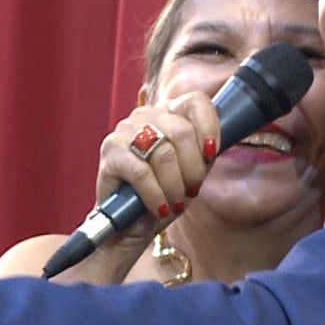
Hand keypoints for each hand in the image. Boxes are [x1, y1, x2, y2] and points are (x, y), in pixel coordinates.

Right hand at [95, 92, 219, 242]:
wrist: (128, 222)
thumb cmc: (163, 193)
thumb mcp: (192, 170)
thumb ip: (204, 153)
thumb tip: (214, 146)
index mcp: (169, 111)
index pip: (196, 102)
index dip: (209, 127)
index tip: (211, 154)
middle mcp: (145, 114)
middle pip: (182, 131)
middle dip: (193, 168)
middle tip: (191, 189)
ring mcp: (125, 130)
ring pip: (164, 153)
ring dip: (175, 185)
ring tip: (174, 202)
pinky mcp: (110, 151)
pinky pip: (142, 172)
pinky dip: (156, 194)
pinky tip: (159, 207)